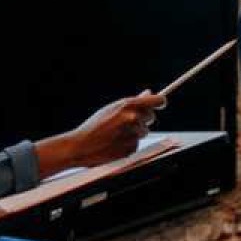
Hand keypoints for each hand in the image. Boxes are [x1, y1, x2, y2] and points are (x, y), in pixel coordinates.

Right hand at [37, 91, 165, 176]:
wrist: (80, 146)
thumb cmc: (94, 126)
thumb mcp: (111, 108)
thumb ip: (132, 102)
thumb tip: (149, 93)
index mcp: (128, 105)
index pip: (158, 101)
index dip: (160, 102)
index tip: (160, 104)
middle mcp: (133, 118)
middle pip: (151, 116)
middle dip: (143, 118)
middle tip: (126, 122)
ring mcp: (133, 133)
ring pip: (144, 131)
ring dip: (135, 132)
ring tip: (116, 134)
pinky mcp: (132, 147)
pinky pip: (137, 143)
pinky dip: (129, 143)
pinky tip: (115, 143)